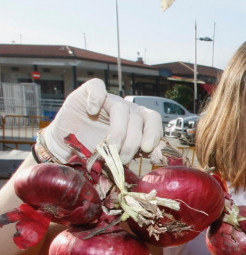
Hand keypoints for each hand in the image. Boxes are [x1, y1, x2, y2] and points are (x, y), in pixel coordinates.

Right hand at [40, 79, 162, 163]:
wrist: (67, 146)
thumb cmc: (95, 150)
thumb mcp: (120, 154)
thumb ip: (139, 152)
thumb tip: (160, 157)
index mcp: (137, 121)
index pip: (153, 119)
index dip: (154, 133)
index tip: (146, 149)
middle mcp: (125, 108)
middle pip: (138, 119)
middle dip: (132, 142)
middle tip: (122, 159)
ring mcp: (107, 99)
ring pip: (121, 108)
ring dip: (118, 132)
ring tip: (110, 149)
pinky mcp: (86, 92)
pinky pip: (97, 86)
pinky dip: (96, 97)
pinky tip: (92, 111)